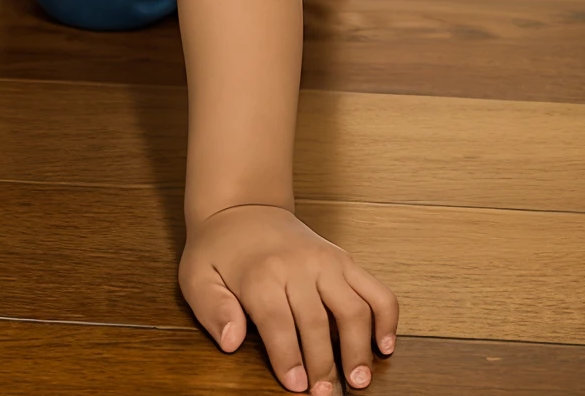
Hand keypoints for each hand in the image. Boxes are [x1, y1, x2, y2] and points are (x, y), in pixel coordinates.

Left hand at [180, 203, 396, 392]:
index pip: (278, 322)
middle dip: (324, 364)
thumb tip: (231, 341)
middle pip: (317, 321)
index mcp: (260, 273)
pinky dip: (387, 318)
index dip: (288, 357)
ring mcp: (326, 261)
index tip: (296, 385)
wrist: (243, 208)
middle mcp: (297, 265)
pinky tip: (384, 345)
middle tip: (326, 395)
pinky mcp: (345, 260)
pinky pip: (376, 289)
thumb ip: (211, 309)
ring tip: (359, 380)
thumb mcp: (197, 276)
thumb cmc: (219, 250)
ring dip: (359, 347)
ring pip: (354, 308)